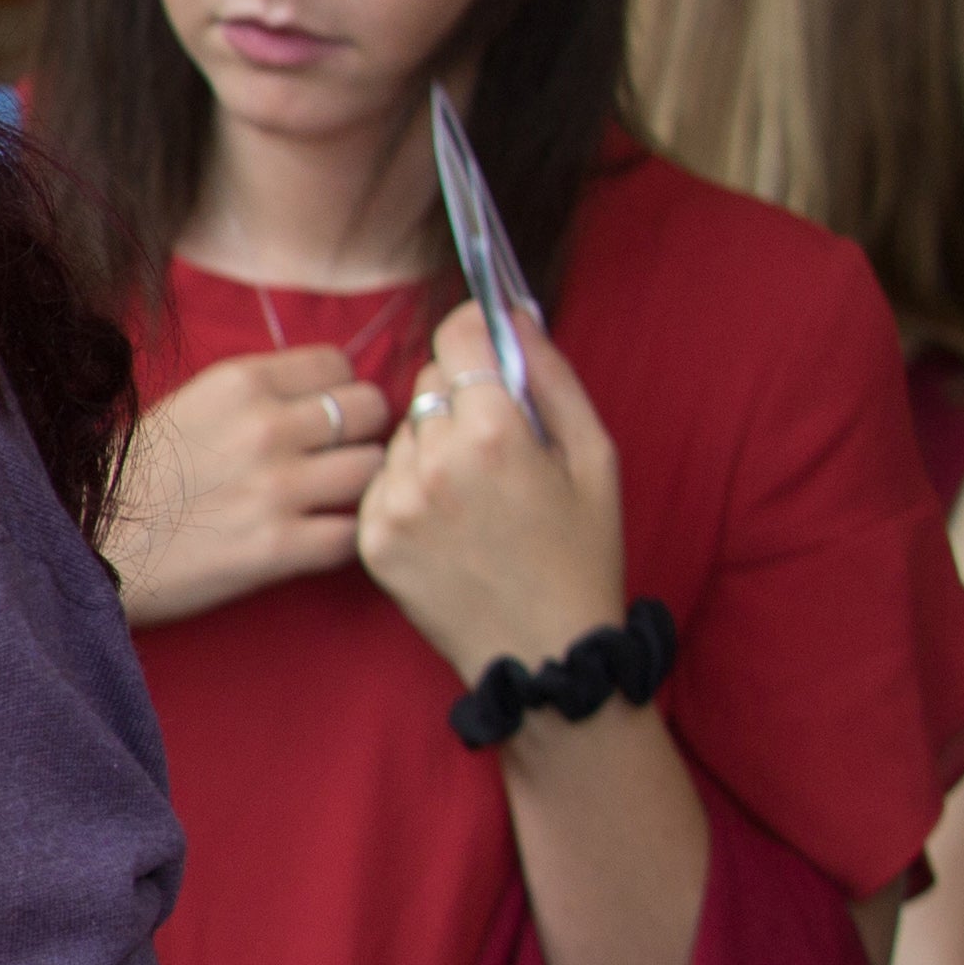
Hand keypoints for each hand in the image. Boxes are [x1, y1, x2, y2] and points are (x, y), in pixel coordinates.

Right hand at [101, 345, 389, 624]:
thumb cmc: (131, 478)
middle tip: (336, 457)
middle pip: (371, 409)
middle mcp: (264, 426)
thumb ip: (255, 395)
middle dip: (360, 433)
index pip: (340, 364)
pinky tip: (316, 539)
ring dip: (359, 487)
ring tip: (330, 499)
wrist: (85, 546)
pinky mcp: (278, 547)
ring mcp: (276, 487)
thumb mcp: (188, 406)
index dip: (338, 391)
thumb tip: (320, 395)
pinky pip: (353, 533)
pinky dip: (343, 539)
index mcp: (238, 382)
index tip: (323, 416)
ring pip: (374, 469)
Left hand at [359, 306, 631, 685]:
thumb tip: (514, 313)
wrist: (544, 650)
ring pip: (401, 432)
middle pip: (426, 384)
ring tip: (475, 490)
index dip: (474, 334)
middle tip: (496, 441)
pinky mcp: (370, 539)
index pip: (456, 339)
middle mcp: (433, 463)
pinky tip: (448, 519)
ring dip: (431, 443)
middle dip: (459, 396)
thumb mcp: (593, 456)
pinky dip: (407, 487)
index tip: (485, 343)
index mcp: (495, 434)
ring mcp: (393, 503)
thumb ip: (551, 376)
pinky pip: (381, 481)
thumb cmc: (582, 550)